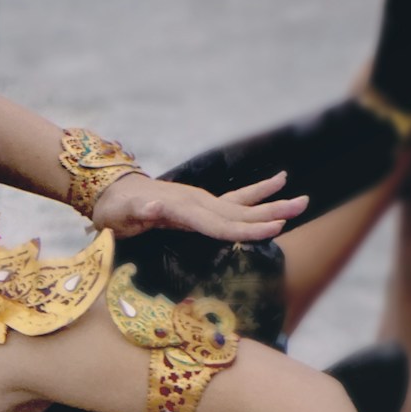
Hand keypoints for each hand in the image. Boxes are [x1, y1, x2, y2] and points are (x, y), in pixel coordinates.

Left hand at [92, 171, 307, 242]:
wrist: (109, 190)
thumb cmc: (114, 209)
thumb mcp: (120, 214)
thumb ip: (138, 212)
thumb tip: (152, 208)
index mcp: (180, 209)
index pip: (218, 224)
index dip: (245, 229)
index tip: (274, 229)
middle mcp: (196, 201)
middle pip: (239, 212)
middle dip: (270, 213)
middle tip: (301, 207)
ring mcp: (201, 199)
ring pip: (243, 204)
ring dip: (272, 202)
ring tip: (302, 199)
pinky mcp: (202, 201)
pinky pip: (235, 198)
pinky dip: (257, 191)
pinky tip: (277, 182)